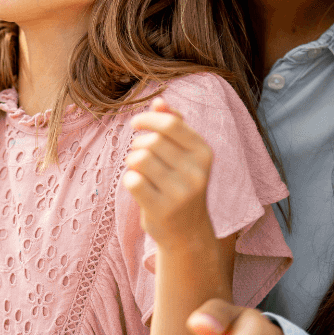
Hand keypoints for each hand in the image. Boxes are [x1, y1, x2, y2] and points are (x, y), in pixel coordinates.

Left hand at [123, 97, 213, 248]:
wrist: (187, 233)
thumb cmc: (180, 186)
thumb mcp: (185, 156)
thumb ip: (174, 126)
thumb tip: (159, 101)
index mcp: (204, 153)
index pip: (171, 124)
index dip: (148, 119)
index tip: (135, 124)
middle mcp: (197, 172)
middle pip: (152, 141)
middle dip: (138, 144)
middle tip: (138, 156)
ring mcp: (181, 192)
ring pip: (139, 159)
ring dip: (131, 162)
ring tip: (138, 171)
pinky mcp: (163, 209)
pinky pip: (132, 181)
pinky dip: (129, 180)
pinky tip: (137, 186)